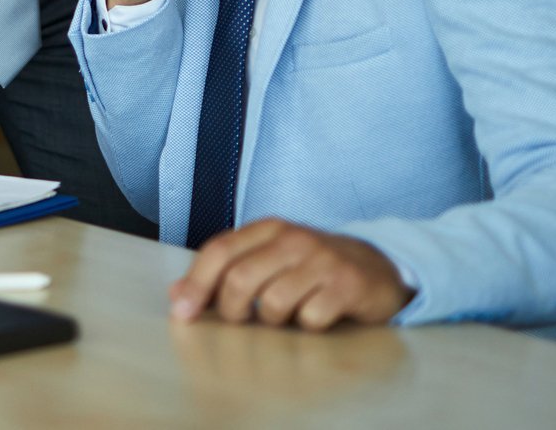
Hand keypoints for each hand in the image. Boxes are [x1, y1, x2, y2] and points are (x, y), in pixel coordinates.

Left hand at [171, 219, 410, 330]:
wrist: (378, 267)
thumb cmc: (312, 268)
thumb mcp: (269, 260)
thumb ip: (225, 272)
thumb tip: (177, 296)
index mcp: (267, 229)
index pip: (219, 250)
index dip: (196, 283)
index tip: (181, 313)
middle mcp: (293, 239)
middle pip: (240, 279)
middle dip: (231, 310)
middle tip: (240, 321)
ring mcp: (322, 260)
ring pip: (273, 302)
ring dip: (273, 321)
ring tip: (285, 316)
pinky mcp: (348, 284)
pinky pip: (311, 318)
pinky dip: (306, 327)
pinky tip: (316, 317)